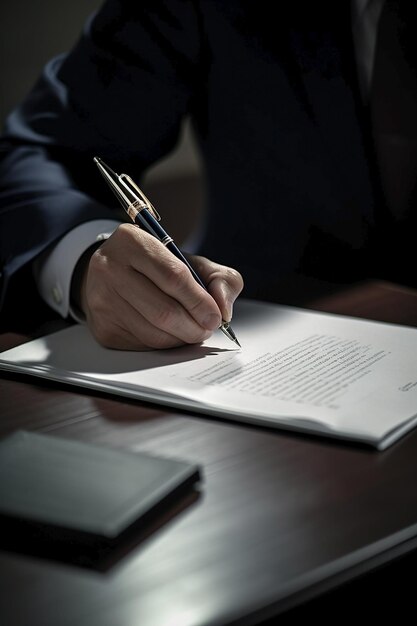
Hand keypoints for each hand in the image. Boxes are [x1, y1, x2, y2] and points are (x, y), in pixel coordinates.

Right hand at [76, 223, 242, 349]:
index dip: (199, 301)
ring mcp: (102, 299)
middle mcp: (110, 268)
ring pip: (154, 333)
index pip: (173, 276)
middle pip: (163, 311)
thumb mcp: (191, 261)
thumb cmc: (158, 268)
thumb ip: (219, 278)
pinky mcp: (102, 327)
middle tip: (207, 328)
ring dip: (181, 338)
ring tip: (192, 330)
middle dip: (194, 326)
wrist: (114, 275)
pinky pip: (143, 345)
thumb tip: (223, 308)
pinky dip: (165, 344)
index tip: (216, 316)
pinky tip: (170, 333)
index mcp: (132, 240)